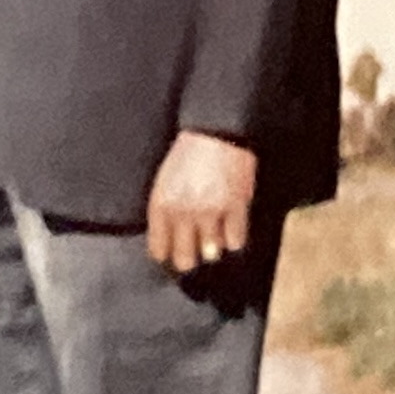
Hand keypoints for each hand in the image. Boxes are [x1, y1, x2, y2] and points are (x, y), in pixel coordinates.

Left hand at [146, 131, 258, 275]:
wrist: (215, 133)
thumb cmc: (187, 154)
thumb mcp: (163, 182)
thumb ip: (164, 211)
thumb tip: (168, 239)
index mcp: (161, 205)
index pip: (158, 249)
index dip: (166, 255)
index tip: (172, 253)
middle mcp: (183, 213)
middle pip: (185, 259)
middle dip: (190, 260)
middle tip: (195, 253)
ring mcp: (210, 212)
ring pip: (211, 253)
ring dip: (213, 249)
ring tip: (214, 239)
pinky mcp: (235, 208)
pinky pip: (235, 241)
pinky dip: (234, 239)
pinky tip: (232, 229)